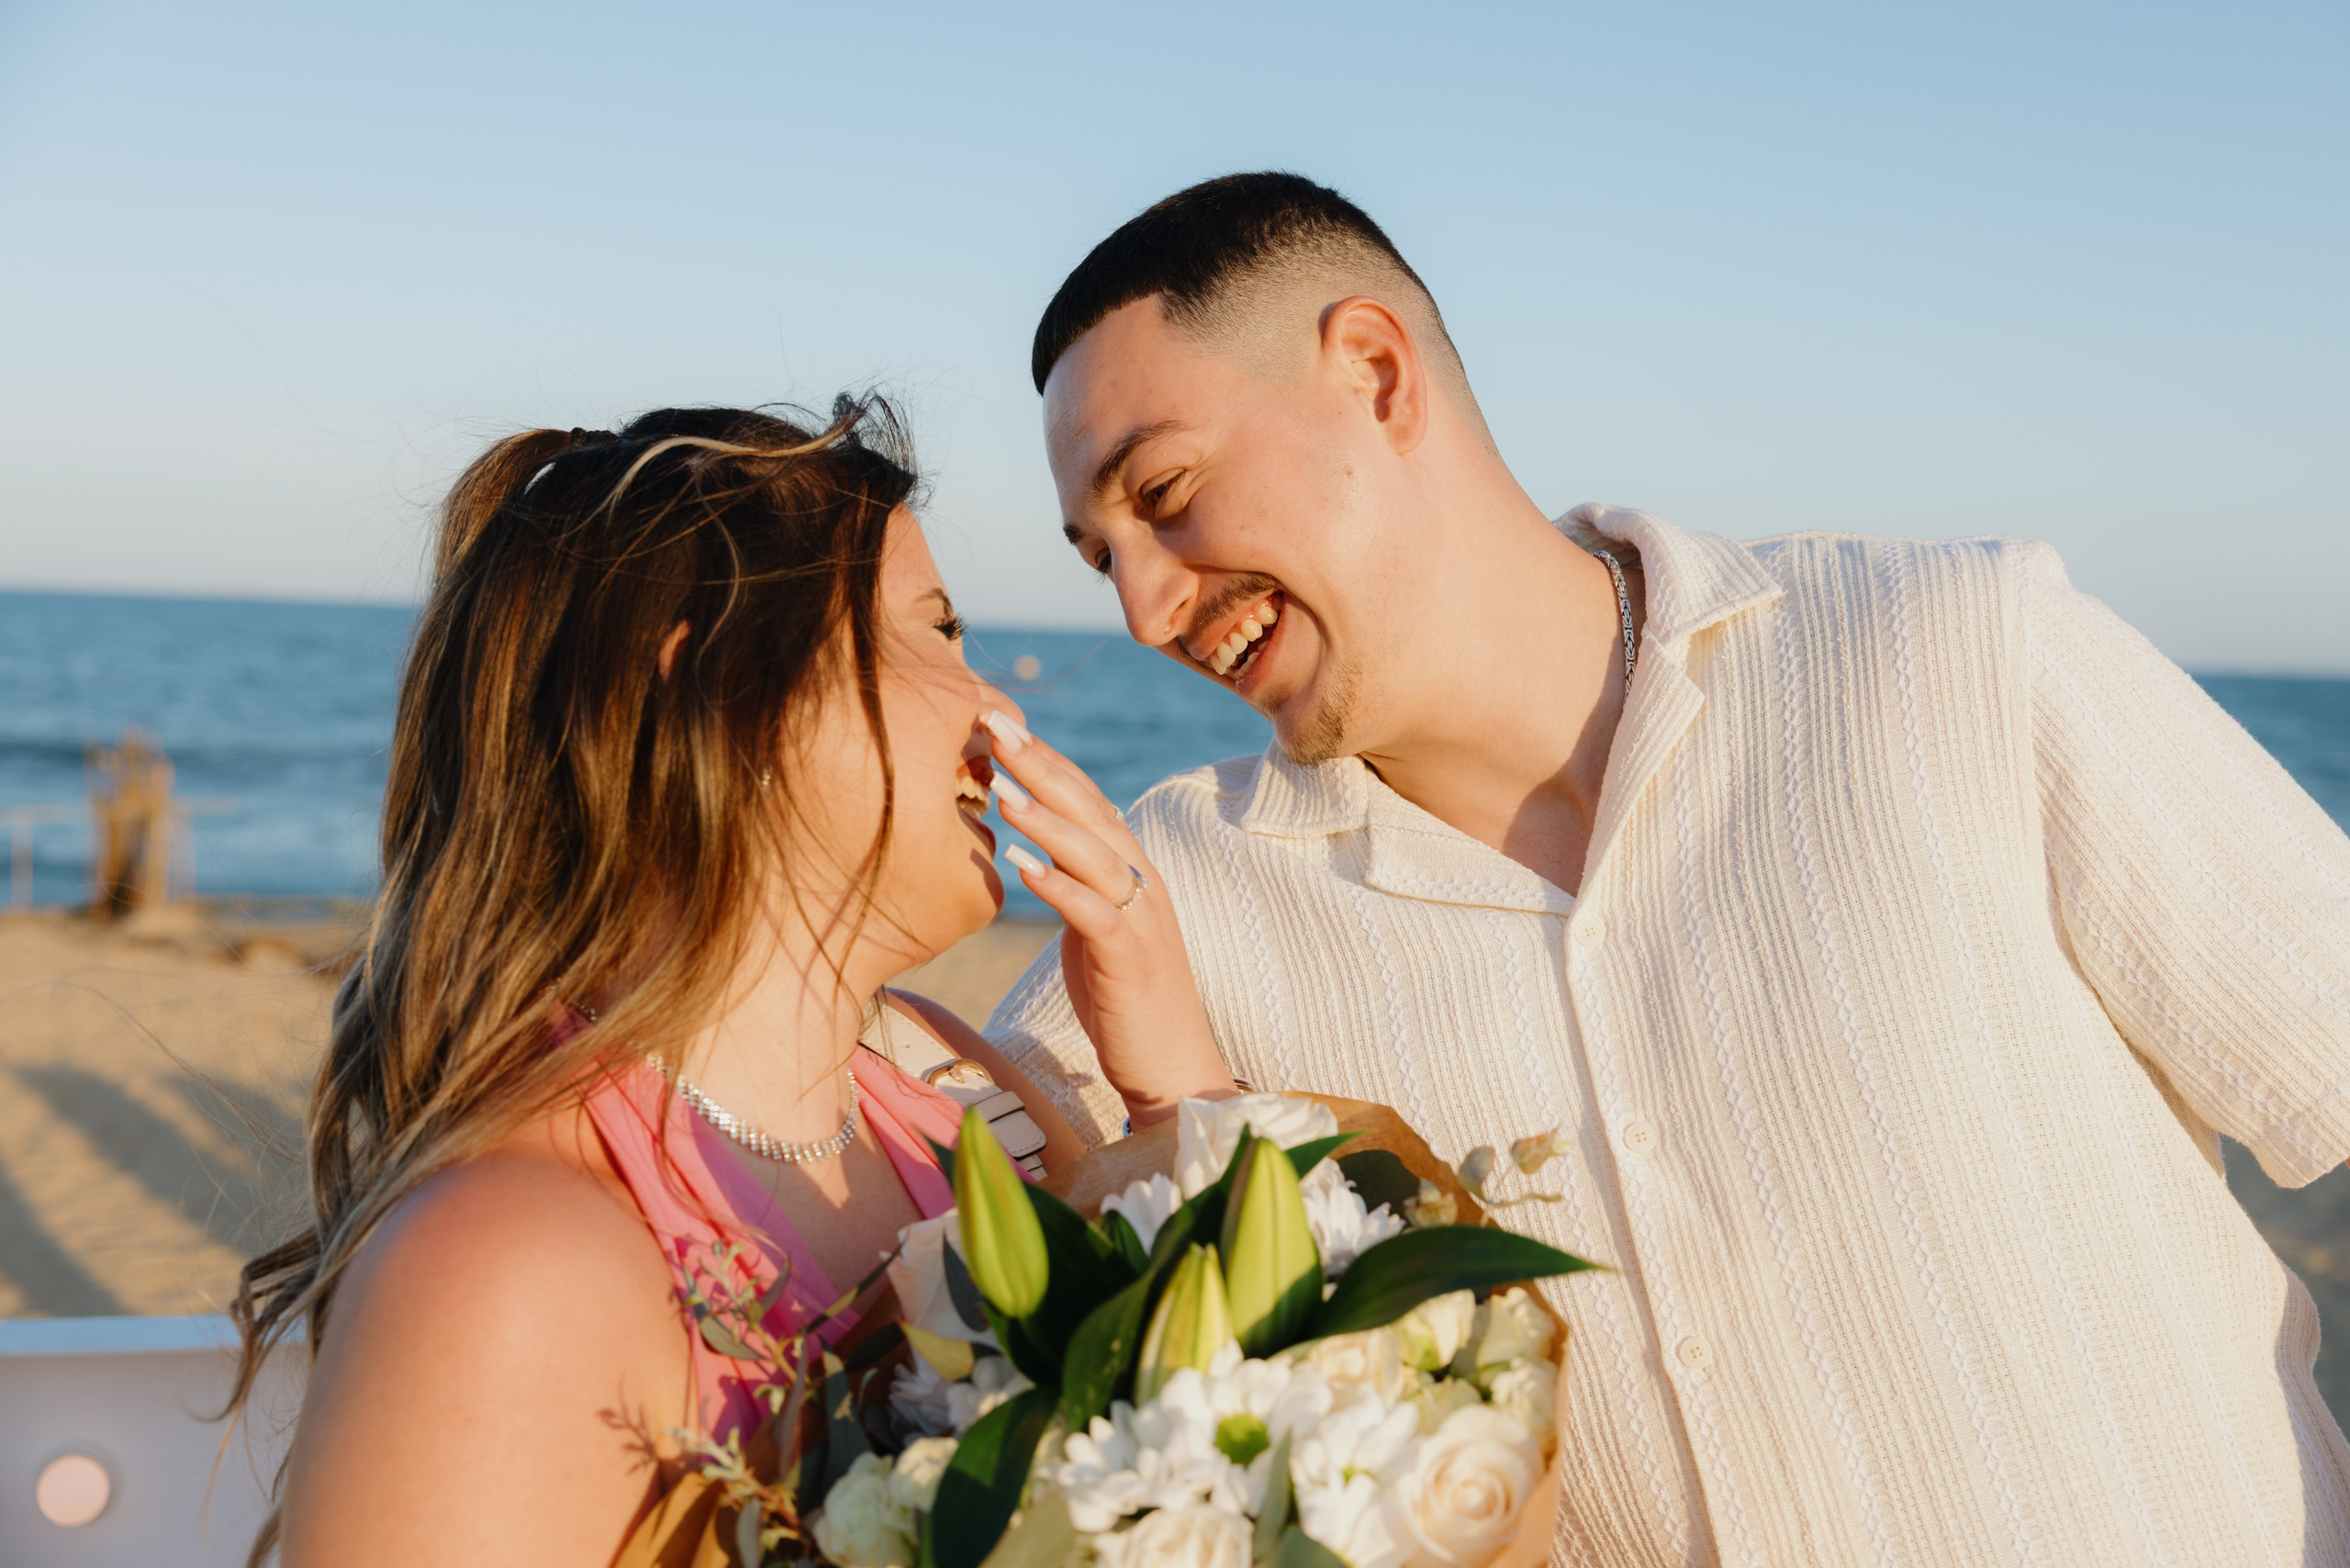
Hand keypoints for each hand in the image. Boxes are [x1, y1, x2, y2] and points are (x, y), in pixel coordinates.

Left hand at [981, 711, 1235, 1125]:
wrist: (1172, 1066)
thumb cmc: (1123, 999)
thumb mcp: (1091, 928)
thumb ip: (1071, 886)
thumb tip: (1029, 852)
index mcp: (1128, 869)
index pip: (1083, 798)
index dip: (1042, 757)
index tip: (995, 720)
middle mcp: (1140, 881)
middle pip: (1088, 808)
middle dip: (1039, 763)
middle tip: (992, 722)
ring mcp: (1141, 918)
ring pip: (1093, 853)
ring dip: (1046, 818)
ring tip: (1001, 787)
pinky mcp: (1132, 959)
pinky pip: (1095, 914)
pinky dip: (1060, 887)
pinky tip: (1022, 866)